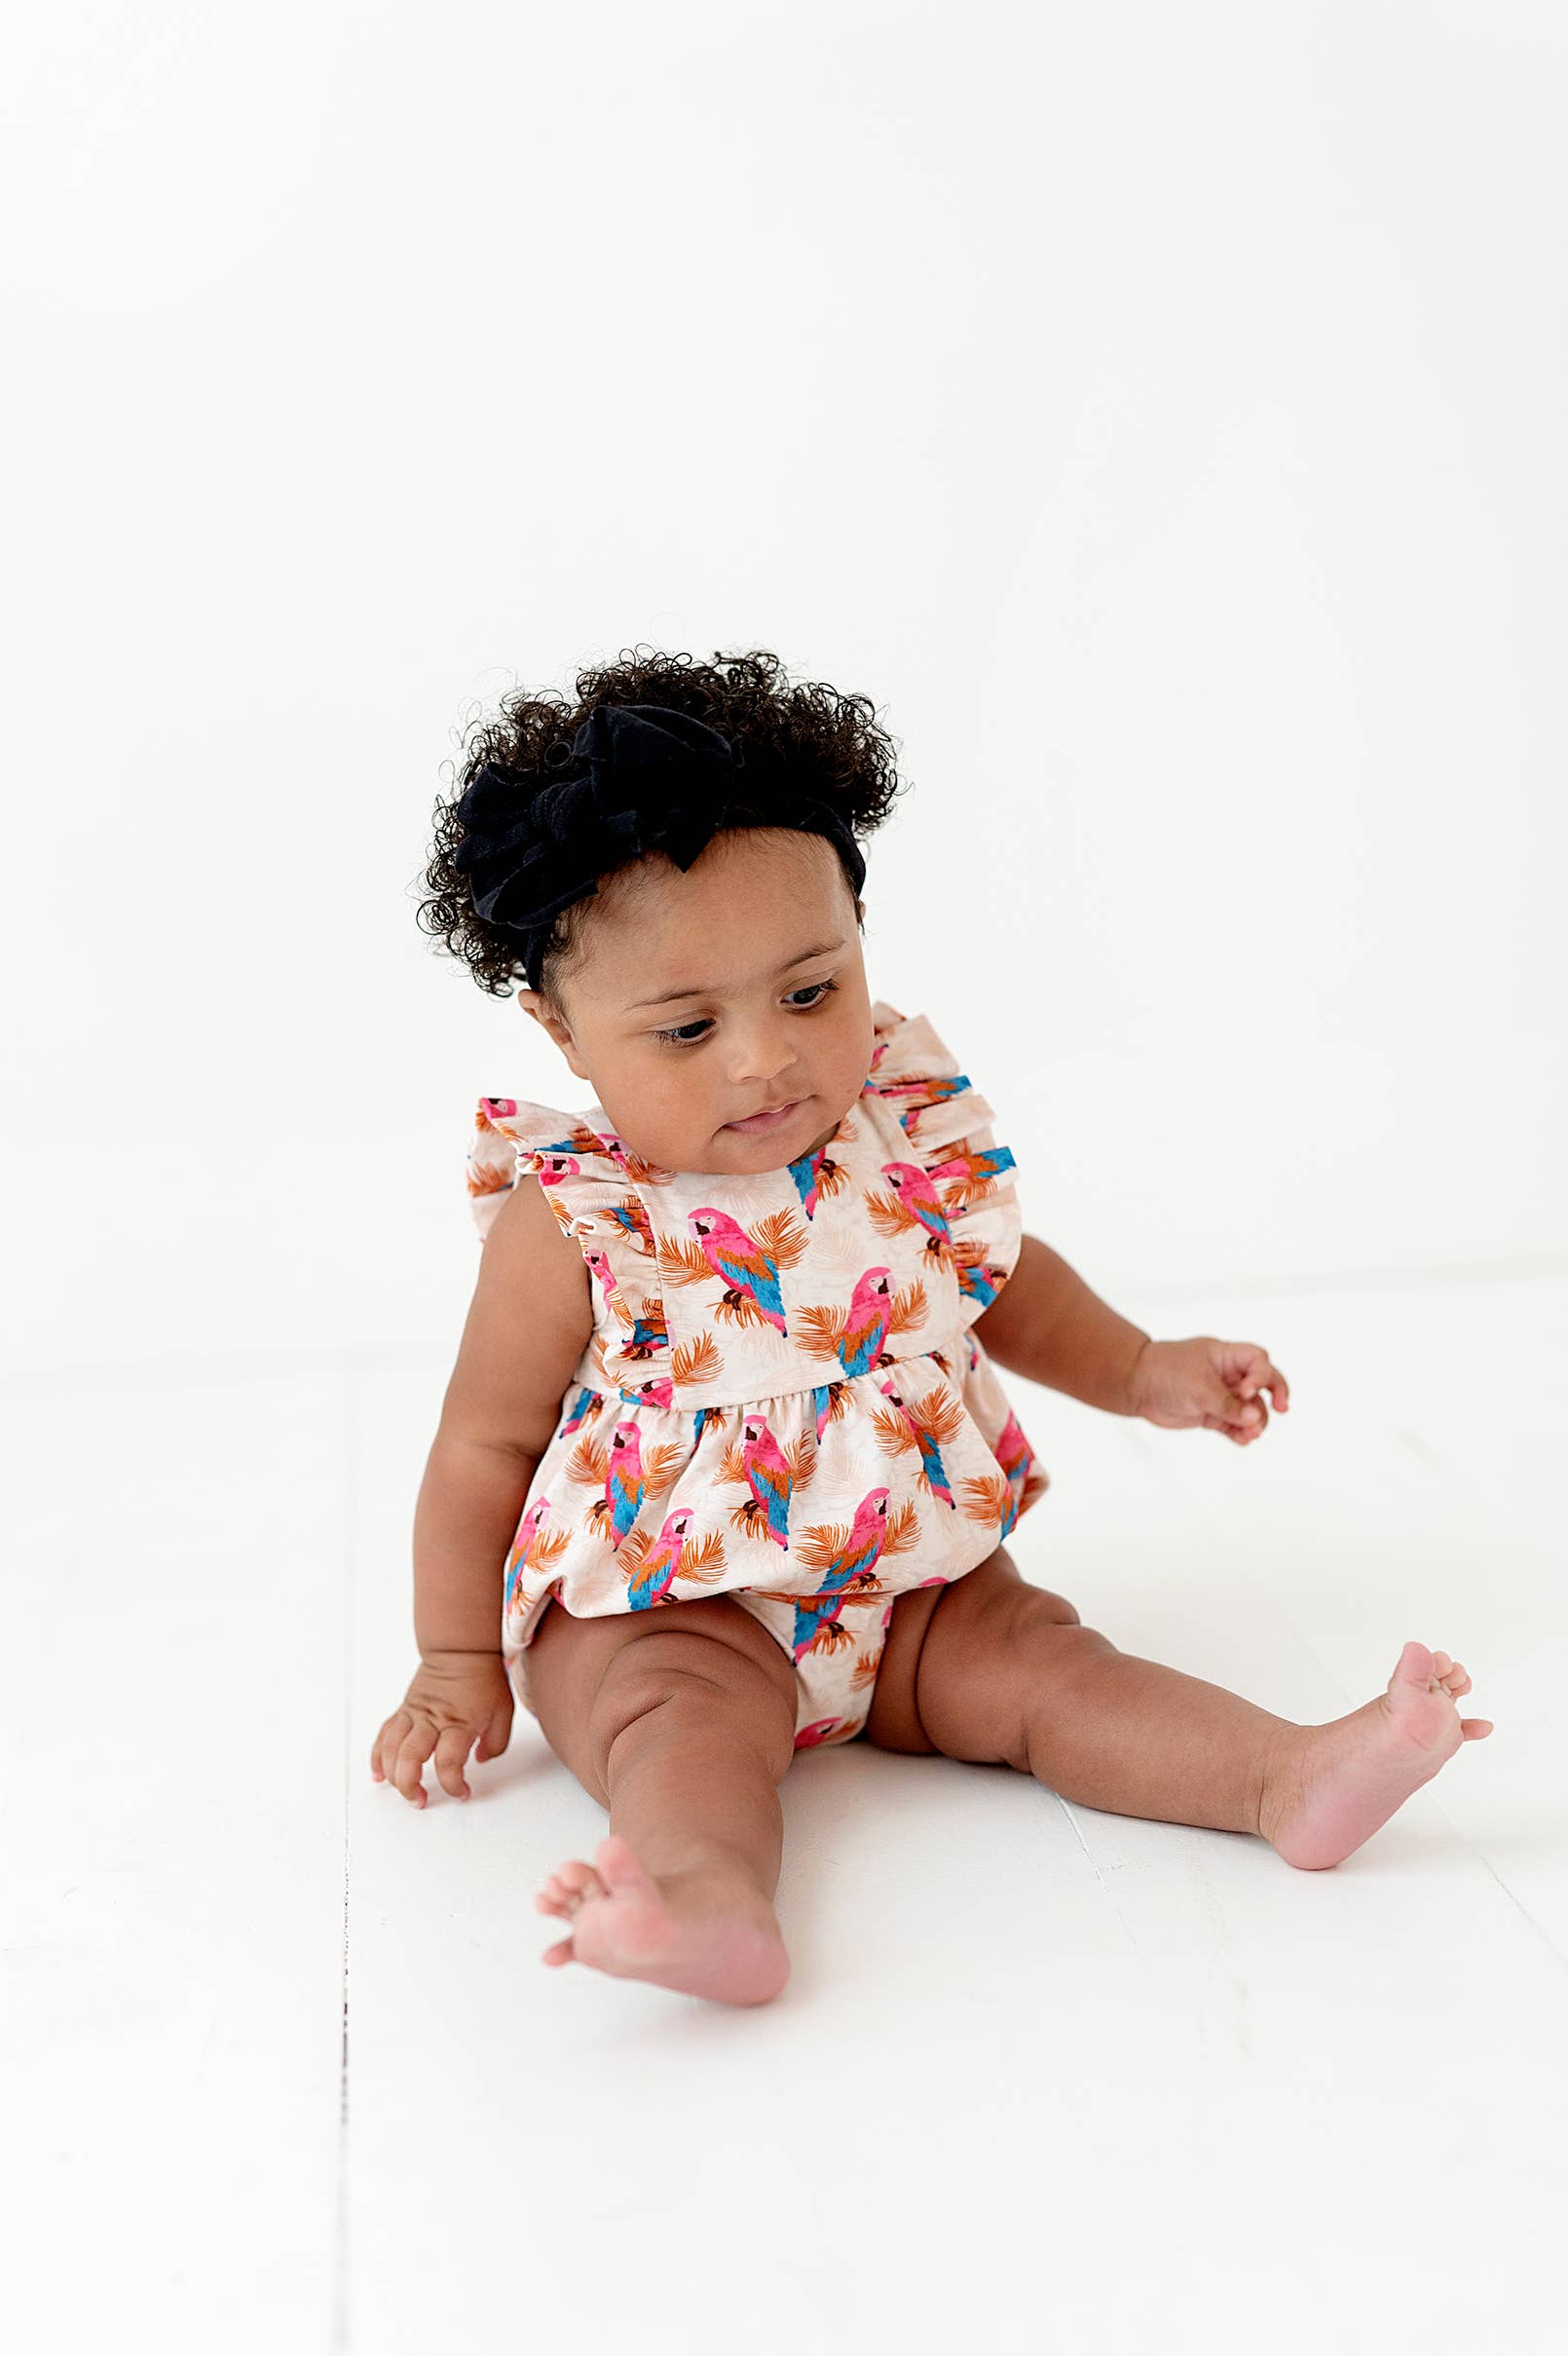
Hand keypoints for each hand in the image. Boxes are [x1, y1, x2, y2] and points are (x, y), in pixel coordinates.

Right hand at [370, 1651, 514, 1806]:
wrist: (461, 1649)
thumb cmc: (484, 1680)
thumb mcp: (503, 1712)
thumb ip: (496, 1743)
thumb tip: (478, 1762)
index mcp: (459, 1723)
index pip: (449, 1762)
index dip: (453, 1785)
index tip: (462, 1792)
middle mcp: (432, 1720)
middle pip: (409, 1758)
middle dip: (410, 1786)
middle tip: (421, 1800)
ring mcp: (414, 1715)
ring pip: (390, 1748)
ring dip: (392, 1775)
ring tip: (403, 1791)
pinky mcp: (404, 1711)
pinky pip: (384, 1735)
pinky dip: (377, 1757)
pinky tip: (379, 1775)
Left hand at [1127, 1336, 1289, 1444]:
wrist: (1136, 1386)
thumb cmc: (1165, 1372)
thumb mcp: (1198, 1386)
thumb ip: (1228, 1404)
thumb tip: (1255, 1418)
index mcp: (1226, 1355)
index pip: (1258, 1361)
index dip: (1261, 1377)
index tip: (1246, 1392)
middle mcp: (1228, 1374)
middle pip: (1263, 1383)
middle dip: (1275, 1395)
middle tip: (1282, 1409)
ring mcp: (1221, 1394)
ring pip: (1250, 1409)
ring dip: (1255, 1422)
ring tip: (1251, 1435)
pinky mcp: (1211, 1414)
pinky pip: (1234, 1424)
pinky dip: (1241, 1433)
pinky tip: (1244, 1441)